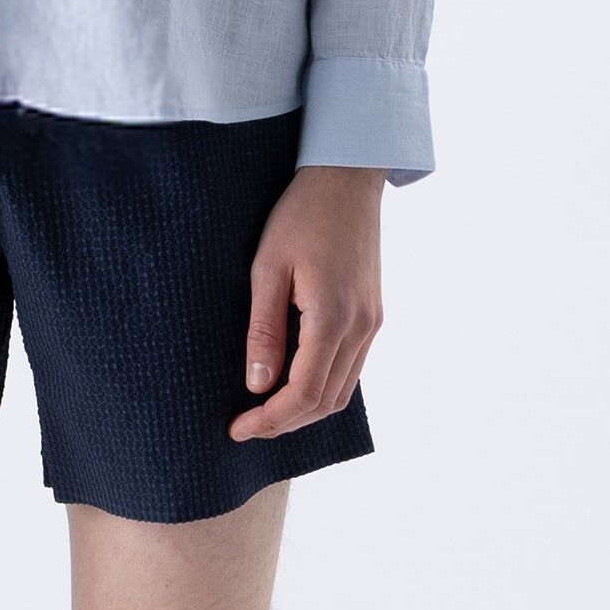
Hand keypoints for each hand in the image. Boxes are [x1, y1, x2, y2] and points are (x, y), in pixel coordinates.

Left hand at [228, 163, 384, 438]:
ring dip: (305, 410)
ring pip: (342, 391)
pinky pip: (351, 369)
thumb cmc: (300, 215)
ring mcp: (372, 323)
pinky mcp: (373, 315)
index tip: (236, 429)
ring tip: (265, 411)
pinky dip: (323, 388)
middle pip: (326, 402)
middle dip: (285, 423)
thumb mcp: (267, 268)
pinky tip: (293, 383)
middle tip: (246, 426)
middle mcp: (361, 328)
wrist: (347, 179)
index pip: (304, 394)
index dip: (270, 420)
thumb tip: (257, 385)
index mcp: (333, 318)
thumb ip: (264, 330)